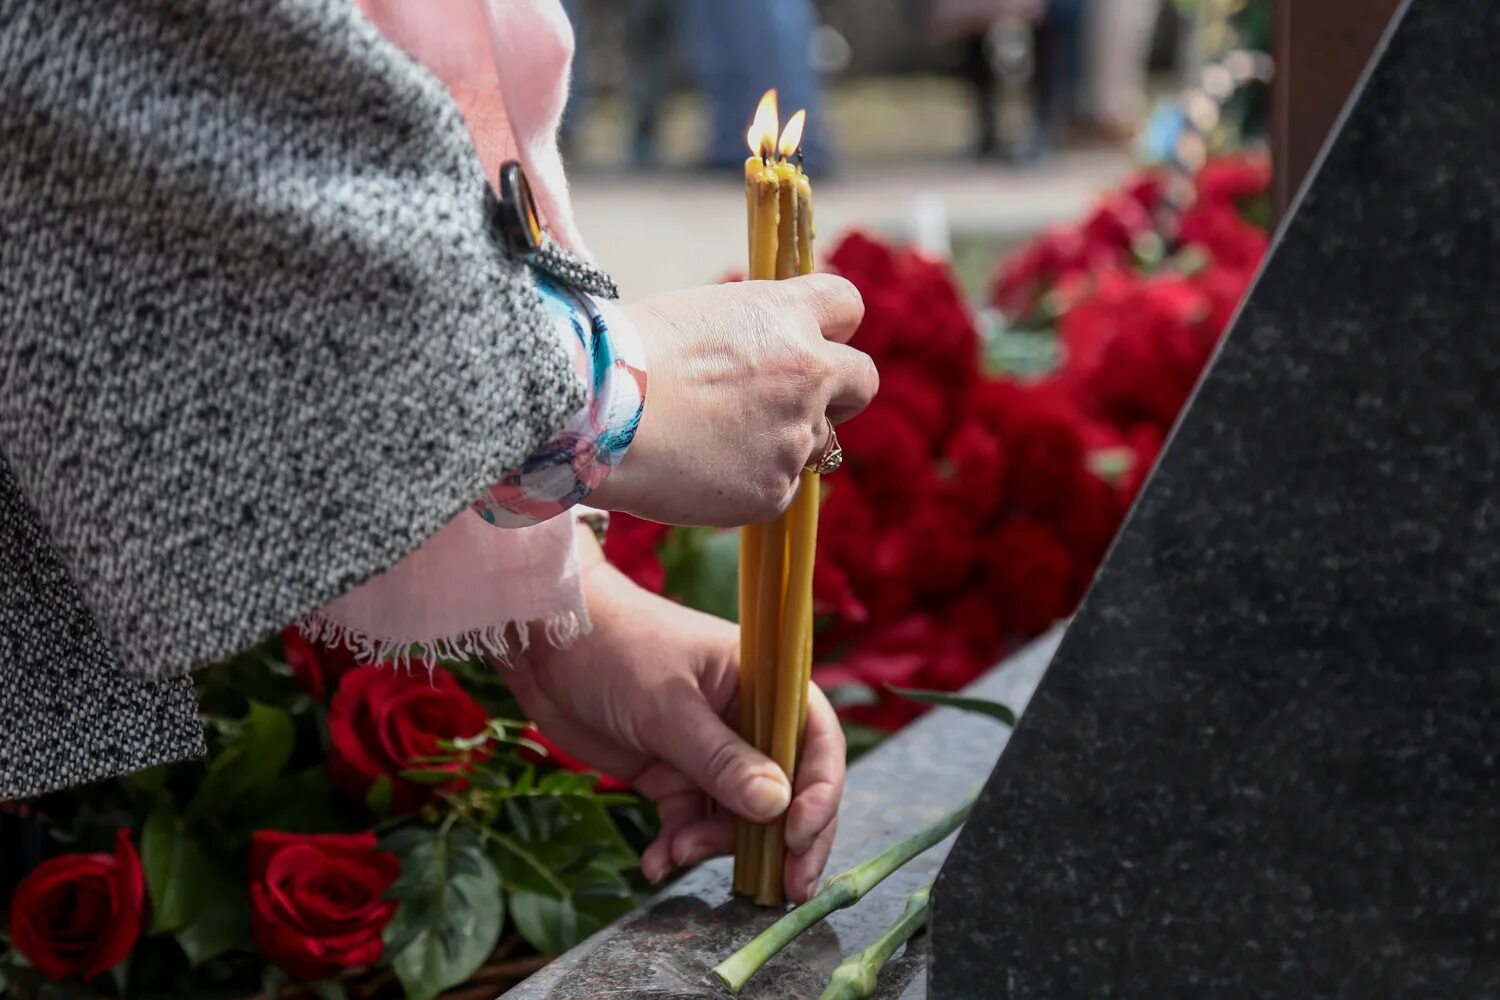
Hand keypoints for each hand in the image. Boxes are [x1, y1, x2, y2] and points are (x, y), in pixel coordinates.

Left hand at [498, 536, 844, 901]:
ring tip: (678, 853)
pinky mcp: (671, 775)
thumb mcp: (668, 706)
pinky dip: (678, 846)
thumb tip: (777, 807)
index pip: (815, 739)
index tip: (796, 837)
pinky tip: (655, 862)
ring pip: (738, 816)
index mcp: (763, 682)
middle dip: (784, 839)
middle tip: (786, 889)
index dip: (819, 791)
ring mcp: (709, 751)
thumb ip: (721, 760)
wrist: (544, 640)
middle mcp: (745, 719)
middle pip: (788, 787)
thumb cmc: (615, 648)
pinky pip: (690, 822)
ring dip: (716, 845)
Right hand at [589, 275, 876, 526]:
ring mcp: (795, 436)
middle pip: (862, 382)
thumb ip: (750, 334)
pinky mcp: (774, 491)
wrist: (595, 412)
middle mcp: (809, 372)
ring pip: (812, 443)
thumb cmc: (626, 355)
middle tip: (788, 403)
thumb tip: (763, 356)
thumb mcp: (700, 315)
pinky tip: (696, 471)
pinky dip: (746, 485)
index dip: (830, 327)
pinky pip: (777, 489)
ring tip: (708, 439)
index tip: (810, 340)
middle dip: (835, 393)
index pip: (848, 306)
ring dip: (777, 442)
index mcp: (787, 314)